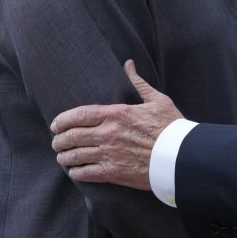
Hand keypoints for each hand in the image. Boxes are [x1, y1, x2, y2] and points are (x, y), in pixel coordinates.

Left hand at [50, 59, 183, 189]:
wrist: (180, 156)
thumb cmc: (170, 126)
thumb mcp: (156, 100)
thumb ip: (137, 82)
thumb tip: (128, 64)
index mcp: (116, 114)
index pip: (79, 115)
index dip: (62, 120)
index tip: (55, 124)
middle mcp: (108, 134)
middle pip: (72, 136)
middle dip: (59, 140)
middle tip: (56, 142)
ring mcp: (109, 154)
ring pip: (75, 156)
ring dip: (64, 157)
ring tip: (62, 157)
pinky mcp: (114, 172)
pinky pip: (86, 173)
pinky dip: (76, 172)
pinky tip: (75, 171)